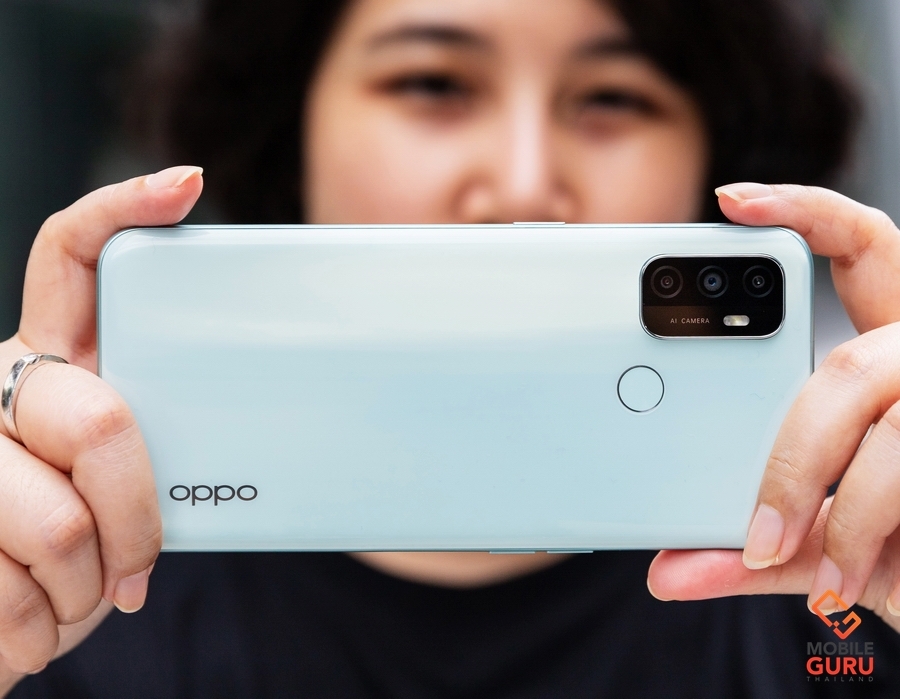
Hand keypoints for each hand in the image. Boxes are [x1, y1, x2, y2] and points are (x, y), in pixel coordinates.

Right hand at [0, 166, 202, 690]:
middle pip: (97, 421)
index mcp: (51, 362)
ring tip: (80, 592)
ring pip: (61, 524)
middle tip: (138, 563)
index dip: (122, 209)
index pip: (69, 256)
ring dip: (88, 586)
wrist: (9, 623)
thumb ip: (153, 442)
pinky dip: (43, 629)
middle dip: (136, 514)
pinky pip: (13, 595)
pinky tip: (36, 617)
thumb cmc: (84, 548)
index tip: (188, 184)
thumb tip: (272, 424)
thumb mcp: (125, 482)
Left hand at [648, 183, 899, 633]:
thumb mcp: (821, 546)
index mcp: (889, 357)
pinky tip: (848, 587)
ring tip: (810, 574)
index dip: (808, 211)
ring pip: (891, 428)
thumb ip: (747, 555)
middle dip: (797, 456)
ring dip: (844, 518)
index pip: (864, 251)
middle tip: (760, 530)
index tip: (731, 200)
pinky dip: (864, 542)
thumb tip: (665, 572)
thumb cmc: (898, 552)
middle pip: (854, 368)